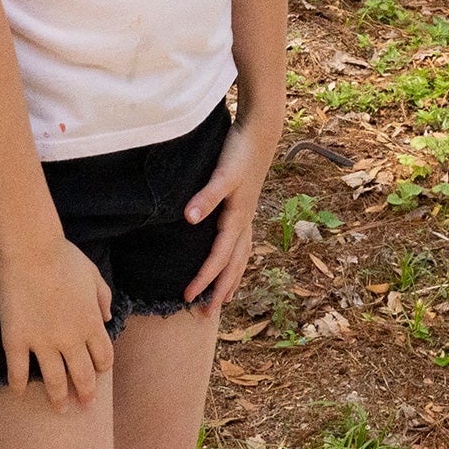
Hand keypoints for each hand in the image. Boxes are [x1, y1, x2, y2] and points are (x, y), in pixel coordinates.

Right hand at [0, 234, 115, 406]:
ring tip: (60, 409)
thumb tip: (106, 318)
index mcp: (91, 324)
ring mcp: (42, 343)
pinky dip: (19, 385)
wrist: (32, 250)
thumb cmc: (64, 256)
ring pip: (54, 381)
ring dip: (58, 399)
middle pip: (83, 376)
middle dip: (86, 394)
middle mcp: (70, 340)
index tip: (98, 374)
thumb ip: (103, 297)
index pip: (103, 357)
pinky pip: (18, 371)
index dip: (102, 369)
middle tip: (84, 405)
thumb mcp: (93, 274)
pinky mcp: (17, 340)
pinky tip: (19, 392)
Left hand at [179, 115, 279, 313]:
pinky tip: (233, 262)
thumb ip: (206, 197)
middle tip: (205, 315)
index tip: (188, 298)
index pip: (218, 259)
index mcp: (236, 219)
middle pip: (232, 266)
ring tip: (224, 299)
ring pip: (240, 258)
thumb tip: (188, 219)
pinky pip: (242, 245)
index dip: (203, 280)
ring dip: (231, 280)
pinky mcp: (246, 208)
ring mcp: (248, 216)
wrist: (261, 133)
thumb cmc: (240, 152)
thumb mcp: (222, 175)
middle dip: (219, 291)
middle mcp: (244, 223)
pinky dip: (236, 261)